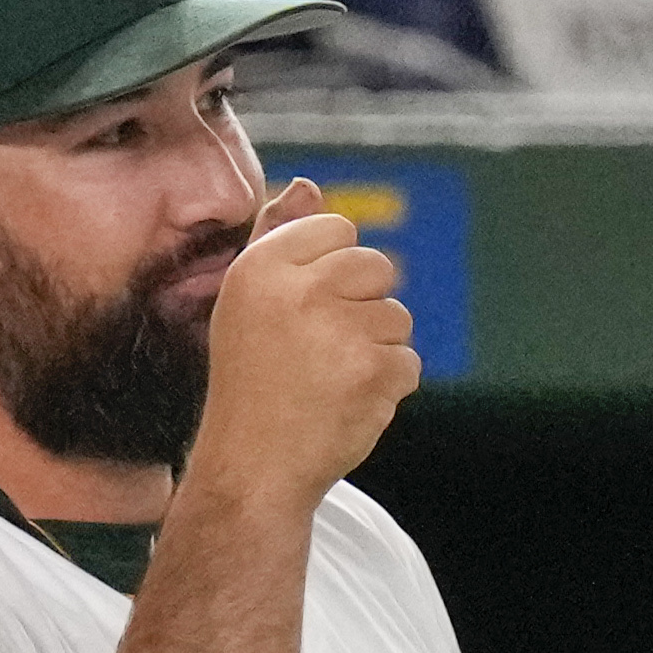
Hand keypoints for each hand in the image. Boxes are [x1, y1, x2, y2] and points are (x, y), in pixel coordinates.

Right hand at [183, 176, 415, 519]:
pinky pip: (409, 362)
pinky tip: (348, 403)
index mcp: (263, 267)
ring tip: (333, 380)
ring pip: (397, 316)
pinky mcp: (375, 372)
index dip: (331, 271)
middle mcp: (301, 291)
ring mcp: (342, 332)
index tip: (308, 311)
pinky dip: (388, 386)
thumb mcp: (244, 304)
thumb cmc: (249, 384)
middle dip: (361, 306)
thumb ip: (277, 239)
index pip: (336, 229)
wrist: (253, 467)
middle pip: (376, 266)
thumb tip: (308, 185)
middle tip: (323, 350)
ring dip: (377, 349)